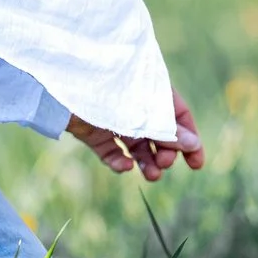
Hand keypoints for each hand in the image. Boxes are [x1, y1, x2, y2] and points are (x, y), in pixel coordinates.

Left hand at [65, 89, 205, 181]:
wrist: (60, 81)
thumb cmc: (108, 87)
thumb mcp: (143, 111)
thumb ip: (167, 130)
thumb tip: (193, 145)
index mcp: (151, 91)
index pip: (178, 116)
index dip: (189, 140)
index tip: (197, 164)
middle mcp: (134, 105)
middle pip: (159, 134)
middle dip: (167, 152)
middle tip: (164, 164)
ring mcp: (113, 119)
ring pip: (136, 146)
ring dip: (147, 162)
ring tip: (152, 176)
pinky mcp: (93, 132)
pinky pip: (110, 151)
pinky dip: (119, 162)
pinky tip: (125, 167)